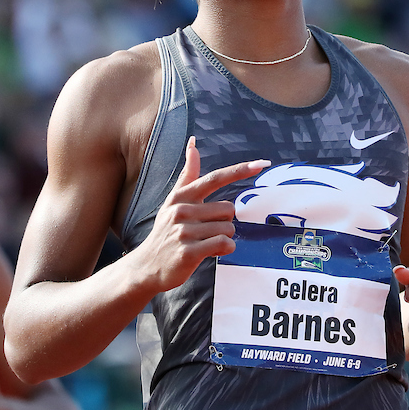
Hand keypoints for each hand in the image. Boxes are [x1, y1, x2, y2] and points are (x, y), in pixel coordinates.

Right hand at [136, 137, 268, 292]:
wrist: (147, 266)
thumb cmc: (166, 232)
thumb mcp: (174, 201)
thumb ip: (188, 173)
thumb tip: (193, 143)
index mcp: (181, 197)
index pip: (215, 178)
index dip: (239, 170)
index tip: (261, 164)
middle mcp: (182, 211)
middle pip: (228, 209)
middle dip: (224, 223)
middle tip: (206, 232)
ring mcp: (184, 231)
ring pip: (228, 229)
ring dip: (223, 238)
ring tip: (204, 243)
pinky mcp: (189, 251)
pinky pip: (224, 244)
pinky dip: (224, 249)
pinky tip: (211, 252)